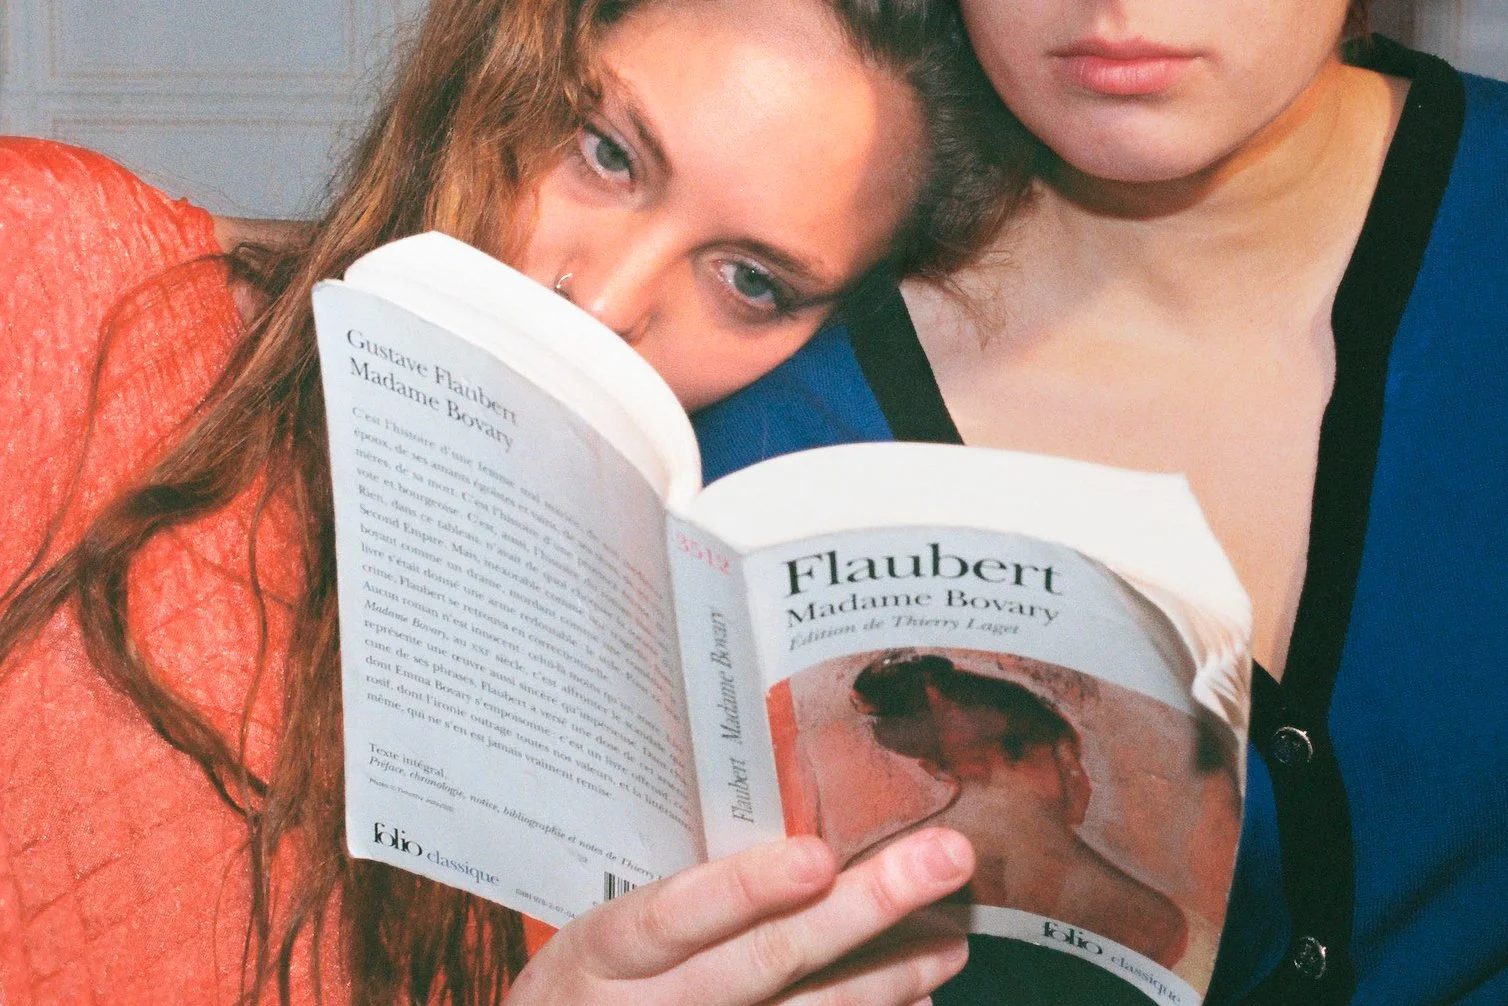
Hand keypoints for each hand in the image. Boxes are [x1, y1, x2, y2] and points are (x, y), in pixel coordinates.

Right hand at [506, 828, 973, 1004]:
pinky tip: (916, 1000)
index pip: (676, 915)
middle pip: (765, 961)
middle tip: (947, 856)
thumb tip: (799, 836)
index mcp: (607, 950)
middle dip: (865, 907)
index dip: (747, 889)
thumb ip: (681, 893)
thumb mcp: (600, 930)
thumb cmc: (587, 983)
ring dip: (888, 976)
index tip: (819, 856)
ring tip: (951, 934)